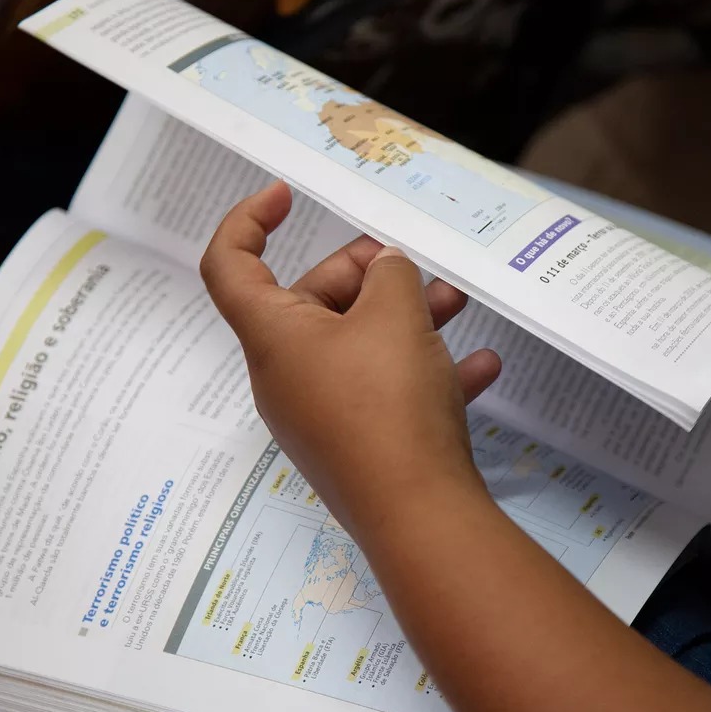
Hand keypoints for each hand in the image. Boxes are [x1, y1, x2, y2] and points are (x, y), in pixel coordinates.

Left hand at [200, 181, 501, 543]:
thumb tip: (386, 269)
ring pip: (359, 346)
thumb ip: (390, 274)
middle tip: (410, 262)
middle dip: (366, 274)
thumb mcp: (395, 316)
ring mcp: (322, 414)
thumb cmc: (390, 402)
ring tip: (454, 301)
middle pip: (313, 302)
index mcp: (274, 337)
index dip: (247, 220)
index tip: (284, 195)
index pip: (230, 265)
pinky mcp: (357, 444)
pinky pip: (386, 393)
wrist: (418, 516)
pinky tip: (480, 365)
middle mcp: (287, 375)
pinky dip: (425, 372)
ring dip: (406, 318)